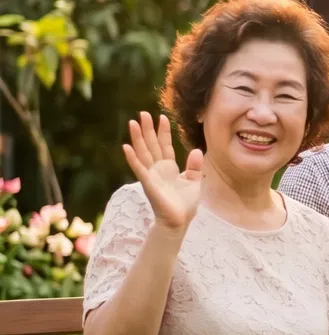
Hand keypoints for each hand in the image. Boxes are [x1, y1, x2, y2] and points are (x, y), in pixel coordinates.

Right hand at [122, 112, 202, 230]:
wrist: (179, 221)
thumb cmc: (184, 204)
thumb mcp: (193, 181)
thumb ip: (194, 166)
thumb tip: (196, 150)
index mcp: (168, 167)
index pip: (164, 145)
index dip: (163, 132)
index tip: (162, 117)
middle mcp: (157, 169)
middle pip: (151, 145)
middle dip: (147, 129)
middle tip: (143, 113)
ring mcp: (151, 175)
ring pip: (143, 152)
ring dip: (137, 138)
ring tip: (132, 122)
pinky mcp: (148, 183)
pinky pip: (139, 168)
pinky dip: (132, 158)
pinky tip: (126, 147)